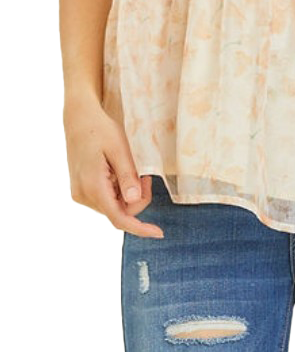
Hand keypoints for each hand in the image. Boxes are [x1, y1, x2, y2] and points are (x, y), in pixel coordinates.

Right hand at [63, 94, 163, 237]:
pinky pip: (106, 199)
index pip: (118, 218)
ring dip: (128, 195)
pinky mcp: (81, 189)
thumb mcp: (119, 149)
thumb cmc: (100, 130)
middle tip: (146, 175)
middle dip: (138, 199)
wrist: (79, 118)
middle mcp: (83, 195)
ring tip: (132, 169)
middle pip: (119, 212)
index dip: (140, 228)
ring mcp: (80, 193)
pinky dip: (119, 191)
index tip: (159, 233)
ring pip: (113, 207)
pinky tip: (119, 172)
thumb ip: (127, 176)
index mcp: (92, 186)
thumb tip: (133, 200)